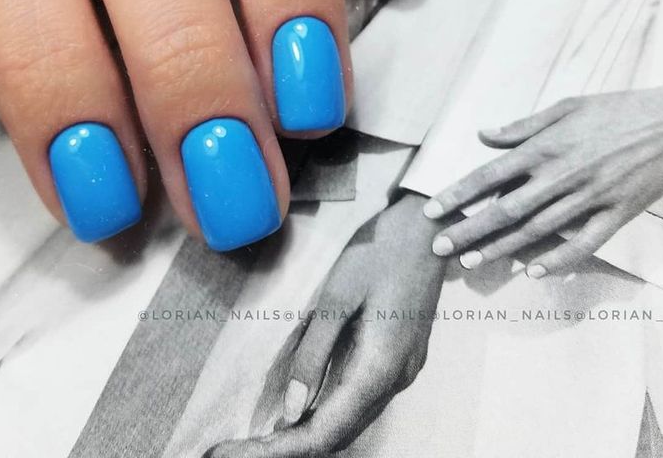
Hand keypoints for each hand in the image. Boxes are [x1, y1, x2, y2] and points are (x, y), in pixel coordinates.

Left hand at [206, 193, 444, 456]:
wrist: (426, 227)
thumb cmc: (377, 253)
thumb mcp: (336, 298)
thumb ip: (314, 354)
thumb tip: (292, 409)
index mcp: (381, 365)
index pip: (326, 431)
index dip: (282, 450)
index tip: (238, 454)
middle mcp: (398, 378)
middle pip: (339, 434)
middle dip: (288, 448)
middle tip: (237, 451)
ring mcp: (404, 371)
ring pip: (352, 422)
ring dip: (307, 436)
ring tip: (261, 440)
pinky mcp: (401, 359)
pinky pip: (361, 402)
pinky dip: (328, 415)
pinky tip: (300, 412)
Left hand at [424, 75, 662, 276]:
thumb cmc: (619, 108)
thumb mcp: (567, 106)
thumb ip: (523, 126)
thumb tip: (483, 134)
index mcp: (545, 147)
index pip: (489, 176)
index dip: (457, 195)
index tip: (431, 211)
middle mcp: (562, 175)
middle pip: (505, 210)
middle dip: (469, 231)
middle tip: (439, 248)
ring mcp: (591, 197)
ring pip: (537, 231)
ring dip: (500, 249)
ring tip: (470, 263)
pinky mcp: (618, 214)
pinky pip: (584, 243)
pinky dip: (558, 259)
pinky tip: (534, 272)